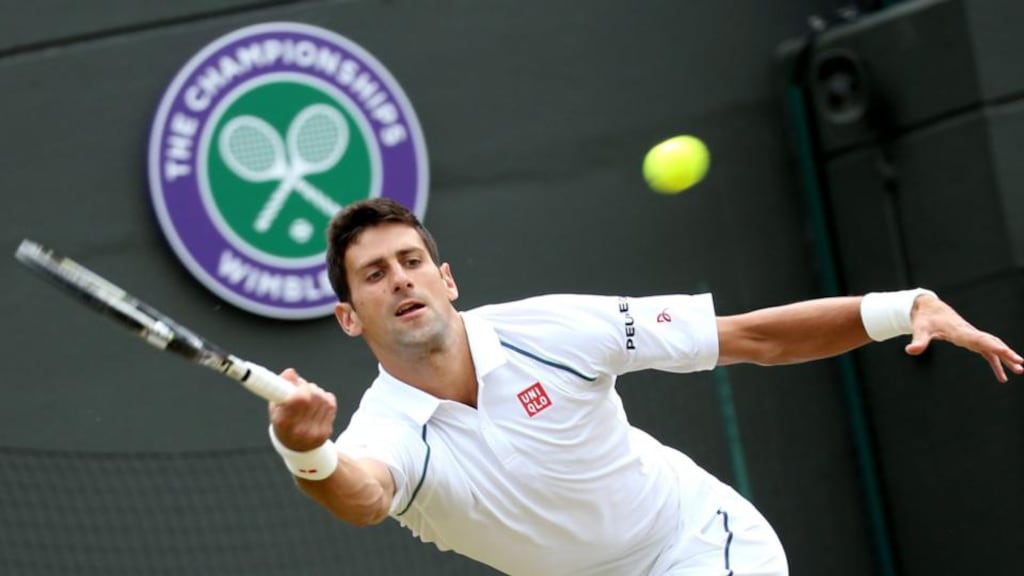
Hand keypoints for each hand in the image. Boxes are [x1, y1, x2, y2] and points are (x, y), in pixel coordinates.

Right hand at [268, 368, 337, 450]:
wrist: (296, 449)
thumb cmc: (282, 423)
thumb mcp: (275, 407)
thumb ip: (280, 388)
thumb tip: (291, 372)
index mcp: (283, 423)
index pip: (299, 399)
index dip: (300, 387)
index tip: (297, 384)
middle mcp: (300, 430)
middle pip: (313, 395)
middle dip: (307, 387)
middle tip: (301, 388)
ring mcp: (315, 432)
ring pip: (322, 397)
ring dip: (315, 391)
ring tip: (307, 397)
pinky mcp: (326, 431)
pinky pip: (330, 402)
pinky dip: (324, 398)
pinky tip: (316, 404)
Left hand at [905, 293, 1023, 381]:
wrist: (928, 308)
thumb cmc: (925, 319)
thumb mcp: (920, 330)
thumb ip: (918, 341)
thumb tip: (910, 351)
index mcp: (960, 331)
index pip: (980, 340)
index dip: (994, 346)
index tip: (1007, 352)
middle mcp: (970, 333)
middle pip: (992, 343)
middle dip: (1007, 354)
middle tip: (1020, 365)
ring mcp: (972, 336)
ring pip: (993, 347)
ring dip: (1006, 358)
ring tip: (1020, 371)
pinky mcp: (971, 340)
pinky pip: (987, 352)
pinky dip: (996, 362)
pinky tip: (1002, 376)